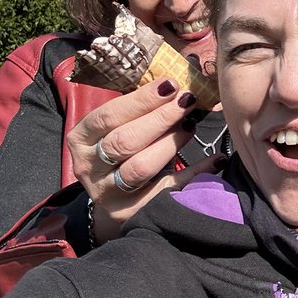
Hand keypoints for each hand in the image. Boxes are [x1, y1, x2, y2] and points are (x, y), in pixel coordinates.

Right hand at [67, 79, 222, 242]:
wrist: (116, 197)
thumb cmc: (123, 148)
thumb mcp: (119, 127)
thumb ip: (138, 108)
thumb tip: (175, 84)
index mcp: (81, 139)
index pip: (108, 116)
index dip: (141, 100)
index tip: (171, 85)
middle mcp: (89, 167)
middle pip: (125, 141)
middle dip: (160, 119)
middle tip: (187, 101)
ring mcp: (107, 193)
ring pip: (140, 168)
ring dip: (171, 143)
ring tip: (191, 125)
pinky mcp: (131, 213)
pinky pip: (166, 190)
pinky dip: (194, 173)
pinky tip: (215, 159)